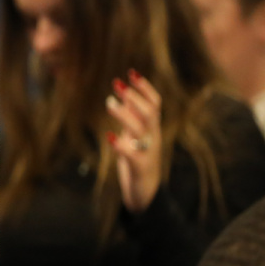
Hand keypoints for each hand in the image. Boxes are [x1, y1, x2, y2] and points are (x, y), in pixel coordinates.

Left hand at [105, 69, 161, 213]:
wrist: (145, 193)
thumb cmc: (138, 160)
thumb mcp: (135, 136)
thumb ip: (132, 117)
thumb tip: (123, 94)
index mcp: (152, 129)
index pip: (155, 103)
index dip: (145, 88)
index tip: (131, 72)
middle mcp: (152, 138)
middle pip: (150, 113)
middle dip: (135, 97)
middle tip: (117, 84)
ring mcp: (148, 152)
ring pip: (141, 129)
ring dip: (125, 115)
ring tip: (109, 103)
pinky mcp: (139, 167)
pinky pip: (132, 154)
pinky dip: (121, 145)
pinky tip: (109, 137)